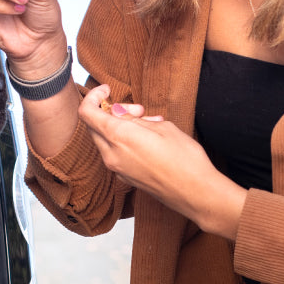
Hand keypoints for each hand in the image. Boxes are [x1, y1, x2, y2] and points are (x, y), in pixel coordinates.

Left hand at [78, 86, 246, 239]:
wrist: (195, 193)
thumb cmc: (184, 159)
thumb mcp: (162, 127)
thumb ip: (134, 119)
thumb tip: (119, 114)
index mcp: (119, 137)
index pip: (87, 112)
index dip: (94, 97)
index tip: (107, 90)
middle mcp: (112, 155)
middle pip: (95, 126)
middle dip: (112, 112)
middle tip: (138, 110)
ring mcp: (117, 169)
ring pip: (106, 140)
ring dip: (120, 127)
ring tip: (150, 124)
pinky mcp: (126, 178)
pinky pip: (116, 153)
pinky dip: (125, 141)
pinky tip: (148, 140)